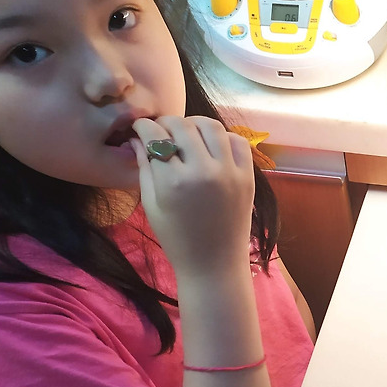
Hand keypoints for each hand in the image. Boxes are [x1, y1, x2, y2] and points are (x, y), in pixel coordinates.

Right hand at [131, 116, 255, 277]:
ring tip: (186, 133)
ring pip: (211, 127)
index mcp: (173, 181)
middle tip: (161, 130)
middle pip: (182, 126)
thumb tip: (138, 139)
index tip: (140, 128)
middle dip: (166, 123)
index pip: (155, 136)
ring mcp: (230, 172)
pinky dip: (223, 136)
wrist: (215, 263)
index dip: (143, 127)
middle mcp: (203, 171)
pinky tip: (211, 146)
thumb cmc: (176, 238)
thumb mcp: (151, 204)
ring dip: (195, 124)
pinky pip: (238, 141)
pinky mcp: (248, 176)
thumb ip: (145, 168)